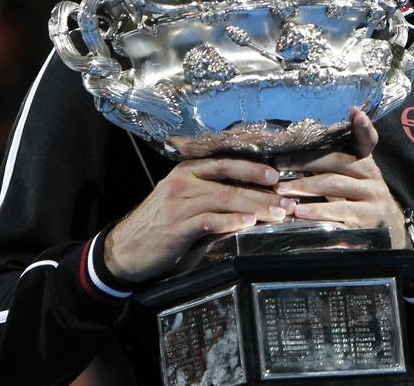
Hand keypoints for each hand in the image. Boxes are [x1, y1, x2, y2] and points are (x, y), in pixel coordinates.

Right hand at [105, 158, 292, 282]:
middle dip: (264, 193)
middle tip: (288, 202)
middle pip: (231, 183)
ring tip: (278, 214)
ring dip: (255, 207)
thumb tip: (256, 207)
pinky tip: (248, 224)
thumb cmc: (162, 229)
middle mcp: (183, 182)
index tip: (279, 177)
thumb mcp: (190, 209)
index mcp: (188, 172)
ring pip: (224, 200)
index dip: (254, 168)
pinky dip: (230, 222)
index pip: (226, 163)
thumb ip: (218, 205)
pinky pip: (208, 221)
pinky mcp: (175, 226)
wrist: (125, 251)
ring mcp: (178, 203)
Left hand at [273, 108, 409, 248]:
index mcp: (366, 162)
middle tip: (278, 165)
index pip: (368, 140)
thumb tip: (293, 152)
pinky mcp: (370, 218)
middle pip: (338, 160)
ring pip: (335, 184)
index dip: (363, 127)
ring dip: (305, 186)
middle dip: (305, 161)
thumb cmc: (358, 203)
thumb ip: (333, 165)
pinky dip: (318, 211)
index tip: (355, 113)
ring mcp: (374, 196)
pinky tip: (300, 213)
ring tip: (281, 189)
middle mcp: (373, 175)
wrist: (386, 231)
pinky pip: (340, 211)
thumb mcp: (351, 181)